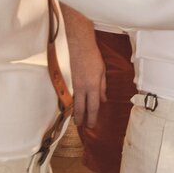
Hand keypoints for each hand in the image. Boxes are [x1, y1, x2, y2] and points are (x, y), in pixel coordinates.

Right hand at [62, 4, 106, 127]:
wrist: (79, 45)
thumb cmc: (93, 57)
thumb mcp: (102, 72)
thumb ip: (102, 87)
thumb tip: (103, 100)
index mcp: (93, 85)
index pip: (93, 106)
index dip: (92, 117)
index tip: (91, 125)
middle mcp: (82, 87)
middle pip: (81, 108)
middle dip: (81, 119)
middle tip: (82, 127)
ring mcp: (74, 84)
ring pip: (75, 102)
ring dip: (76, 112)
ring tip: (78, 120)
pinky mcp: (70, 80)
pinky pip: (73, 95)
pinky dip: (74, 103)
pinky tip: (75, 106)